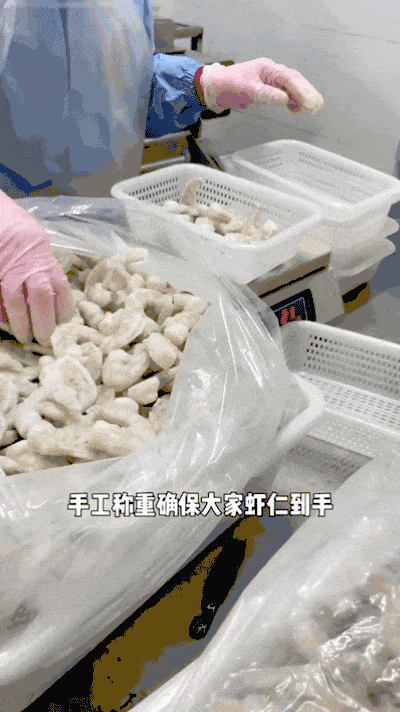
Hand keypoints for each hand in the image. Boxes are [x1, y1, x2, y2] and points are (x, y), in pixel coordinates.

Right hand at [0, 191, 73, 344]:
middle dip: (44, 322)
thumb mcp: (39, 242)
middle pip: (40, 298)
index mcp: (44, 257)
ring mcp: (7, 270)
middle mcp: (28, 265)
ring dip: (20, 324)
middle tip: (46, 339)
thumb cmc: (17, 228)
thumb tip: (54, 295)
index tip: (64, 323)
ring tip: (25, 336)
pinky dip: (0, 314)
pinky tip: (4, 323)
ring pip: (15, 302)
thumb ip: (45, 266)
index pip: (60, 287)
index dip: (64, 309)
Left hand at [199, 58, 323, 113]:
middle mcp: (271, 73)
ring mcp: (270, 81)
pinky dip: (293, 101)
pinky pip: (285, 94)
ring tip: (314, 108)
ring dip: (303, 97)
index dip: (301, 91)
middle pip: (295, 81)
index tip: (310, 103)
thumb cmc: (227, 85)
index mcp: (267, 69)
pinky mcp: (268, 89)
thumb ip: (266, 94)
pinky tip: (298, 110)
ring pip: (292, 87)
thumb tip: (284, 98)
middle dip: (307, 93)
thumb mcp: (246, 90)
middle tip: (317, 106)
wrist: (214, 88)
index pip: (289, 79)